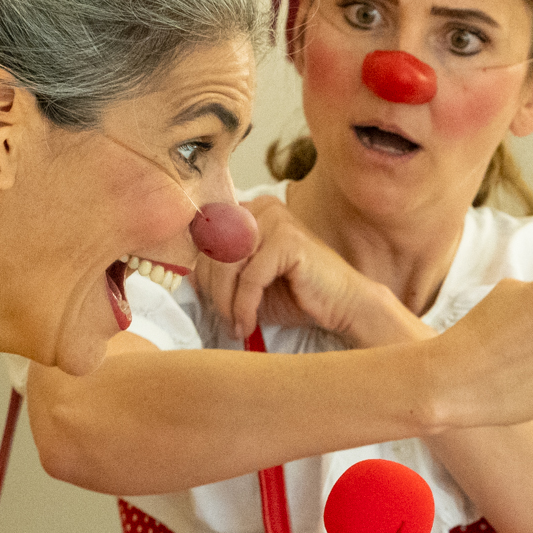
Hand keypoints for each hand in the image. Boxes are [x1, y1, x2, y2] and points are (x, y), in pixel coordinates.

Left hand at [197, 191, 398, 343]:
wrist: (344, 305)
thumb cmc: (299, 295)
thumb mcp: (250, 283)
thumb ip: (222, 274)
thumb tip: (187, 278)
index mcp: (250, 210)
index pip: (207, 239)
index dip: (204, 276)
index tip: (213, 306)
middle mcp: (261, 207)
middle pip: (213, 251)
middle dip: (214, 293)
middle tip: (225, 321)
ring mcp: (276, 219)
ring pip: (228, 264)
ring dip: (226, 302)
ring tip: (236, 326)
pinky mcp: (288, 240)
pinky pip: (250, 278)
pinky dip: (244, 306)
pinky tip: (248, 324)